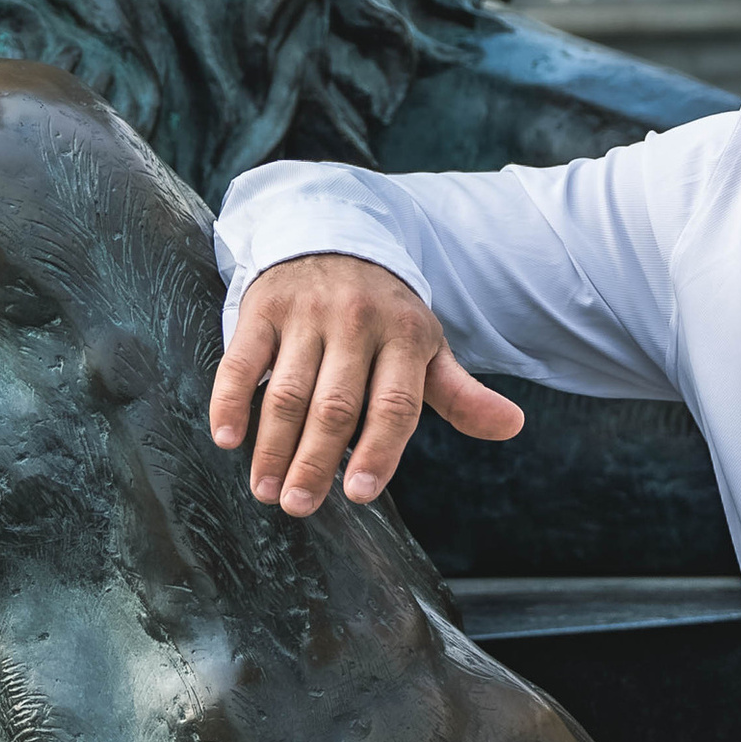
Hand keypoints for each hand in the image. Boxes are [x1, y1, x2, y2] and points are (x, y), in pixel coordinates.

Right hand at [208, 255, 523, 515]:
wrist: (334, 235)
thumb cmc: (384, 313)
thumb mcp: (426, 347)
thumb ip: (460, 394)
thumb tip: (512, 426)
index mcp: (406, 335)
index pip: (396, 403)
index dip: (379, 451)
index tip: (358, 494)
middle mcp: (358, 322)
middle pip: (336, 405)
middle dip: (315, 461)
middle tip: (298, 506)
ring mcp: (307, 313)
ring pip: (288, 390)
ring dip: (273, 446)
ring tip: (265, 490)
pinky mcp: (263, 307)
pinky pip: (242, 360)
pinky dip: (231, 400)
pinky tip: (228, 439)